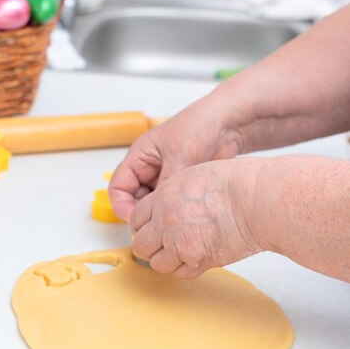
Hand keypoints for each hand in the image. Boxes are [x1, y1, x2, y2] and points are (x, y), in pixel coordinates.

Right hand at [109, 94, 246, 221]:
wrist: (230, 123)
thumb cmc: (200, 125)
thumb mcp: (179, 156)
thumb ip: (166, 184)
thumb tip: (158, 210)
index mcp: (139, 157)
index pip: (118, 187)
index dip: (122, 205)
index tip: (135, 219)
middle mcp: (149, 169)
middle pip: (134, 199)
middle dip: (141, 213)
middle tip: (156, 225)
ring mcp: (166, 178)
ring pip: (153, 204)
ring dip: (159, 212)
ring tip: (172, 220)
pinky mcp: (182, 185)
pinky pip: (171, 203)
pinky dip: (174, 211)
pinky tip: (184, 215)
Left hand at [130, 159, 262, 278]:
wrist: (256, 199)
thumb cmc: (233, 183)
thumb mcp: (192, 175)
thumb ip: (172, 193)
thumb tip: (164, 205)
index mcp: (162, 198)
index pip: (136, 219)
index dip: (141, 226)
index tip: (148, 230)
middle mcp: (166, 222)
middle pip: (141, 245)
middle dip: (148, 246)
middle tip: (159, 244)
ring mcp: (180, 243)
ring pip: (157, 264)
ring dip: (165, 260)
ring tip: (178, 253)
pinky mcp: (198, 260)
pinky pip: (180, 273)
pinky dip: (184, 269)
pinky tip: (193, 259)